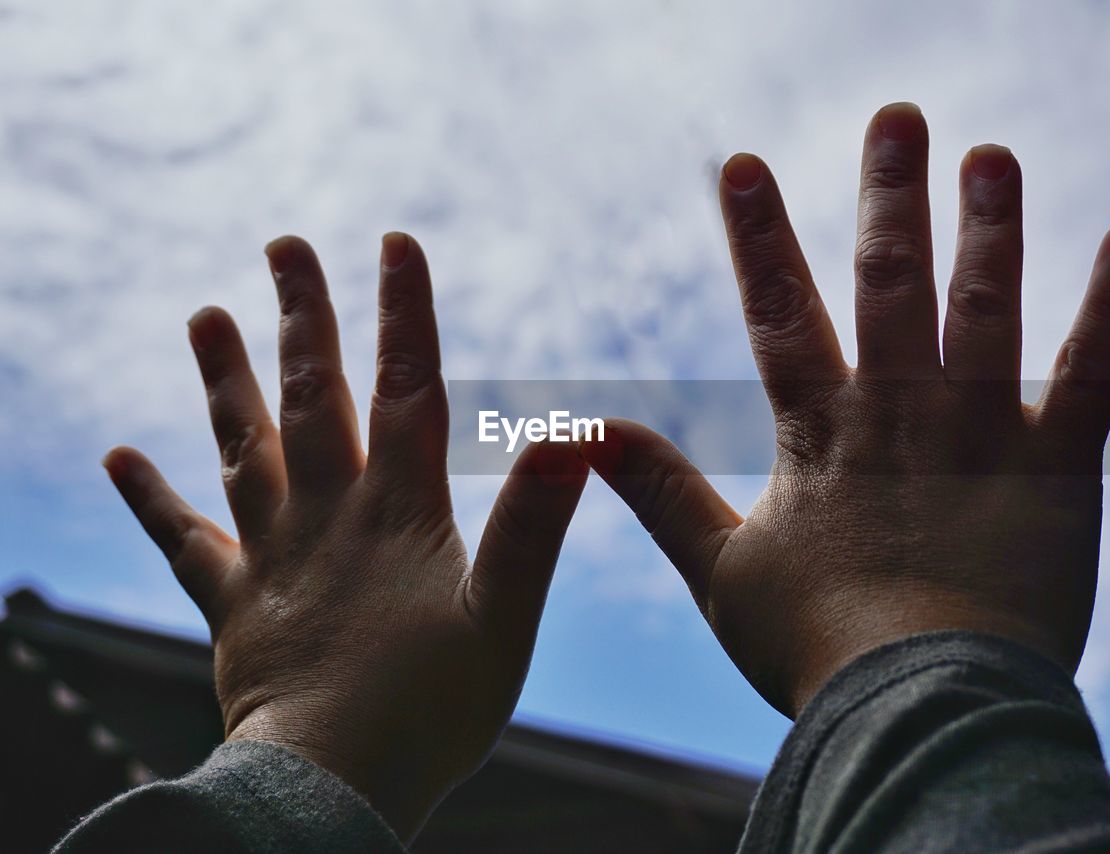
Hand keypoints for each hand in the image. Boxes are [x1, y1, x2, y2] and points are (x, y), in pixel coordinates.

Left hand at [102, 233, 587, 838]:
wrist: (334, 784)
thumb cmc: (432, 710)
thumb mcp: (506, 619)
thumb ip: (533, 528)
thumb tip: (567, 439)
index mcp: (399, 512)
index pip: (406, 391)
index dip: (404, 315)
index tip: (394, 245)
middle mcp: (328, 515)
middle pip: (312, 398)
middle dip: (303, 318)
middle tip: (283, 246)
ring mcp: (272, 554)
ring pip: (244, 448)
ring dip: (225, 378)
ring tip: (203, 313)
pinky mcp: (233, 602)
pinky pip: (184, 540)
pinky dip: (151, 497)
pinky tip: (120, 457)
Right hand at [580, 103, 1109, 717]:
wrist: (920, 710)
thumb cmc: (813, 649)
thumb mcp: (717, 570)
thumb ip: (657, 492)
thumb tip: (581, 430)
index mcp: (819, 436)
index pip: (780, 315)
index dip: (759, 237)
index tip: (744, 163)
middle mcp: (900, 416)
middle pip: (891, 286)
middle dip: (891, 198)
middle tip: (898, 117)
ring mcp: (981, 436)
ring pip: (985, 309)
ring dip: (990, 227)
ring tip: (990, 154)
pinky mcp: (1057, 468)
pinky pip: (1093, 375)